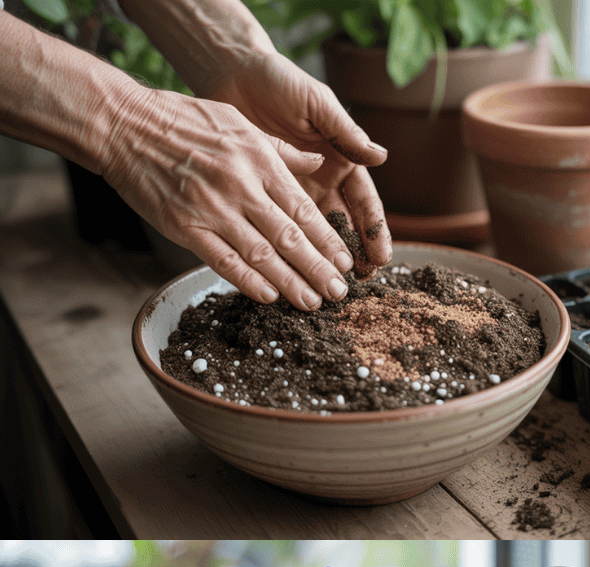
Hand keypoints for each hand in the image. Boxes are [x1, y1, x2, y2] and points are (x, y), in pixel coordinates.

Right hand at [97, 88, 351, 308]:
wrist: (123, 124)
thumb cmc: (183, 120)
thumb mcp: (239, 123)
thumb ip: (281, 150)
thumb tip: (318, 164)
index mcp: (259, 162)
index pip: (304, 210)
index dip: (328, 241)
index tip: (346, 262)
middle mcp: (241, 188)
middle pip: (290, 237)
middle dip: (319, 269)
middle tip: (339, 293)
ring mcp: (212, 209)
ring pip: (262, 254)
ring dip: (291, 282)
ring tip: (313, 302)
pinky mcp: (184, 226)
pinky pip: (223, 260)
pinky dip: (248, 281)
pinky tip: (270, 296)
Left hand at [204, 51, 390, 274]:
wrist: (233, 73)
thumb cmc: (280, 82)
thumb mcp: (317, 104)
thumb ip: (346, 132)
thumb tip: (381, 156)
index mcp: (342, 160)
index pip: (364, 202)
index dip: (373, 230)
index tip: (381, 257)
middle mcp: (321, 179)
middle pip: (343, 224)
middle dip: (353, 253)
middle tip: (358, 281)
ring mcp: (292, 187)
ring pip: (311, 230)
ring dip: (320, 256)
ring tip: (326, 281)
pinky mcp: (262, 189)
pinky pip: (275, 221)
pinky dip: (281, 243)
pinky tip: (285, 265)